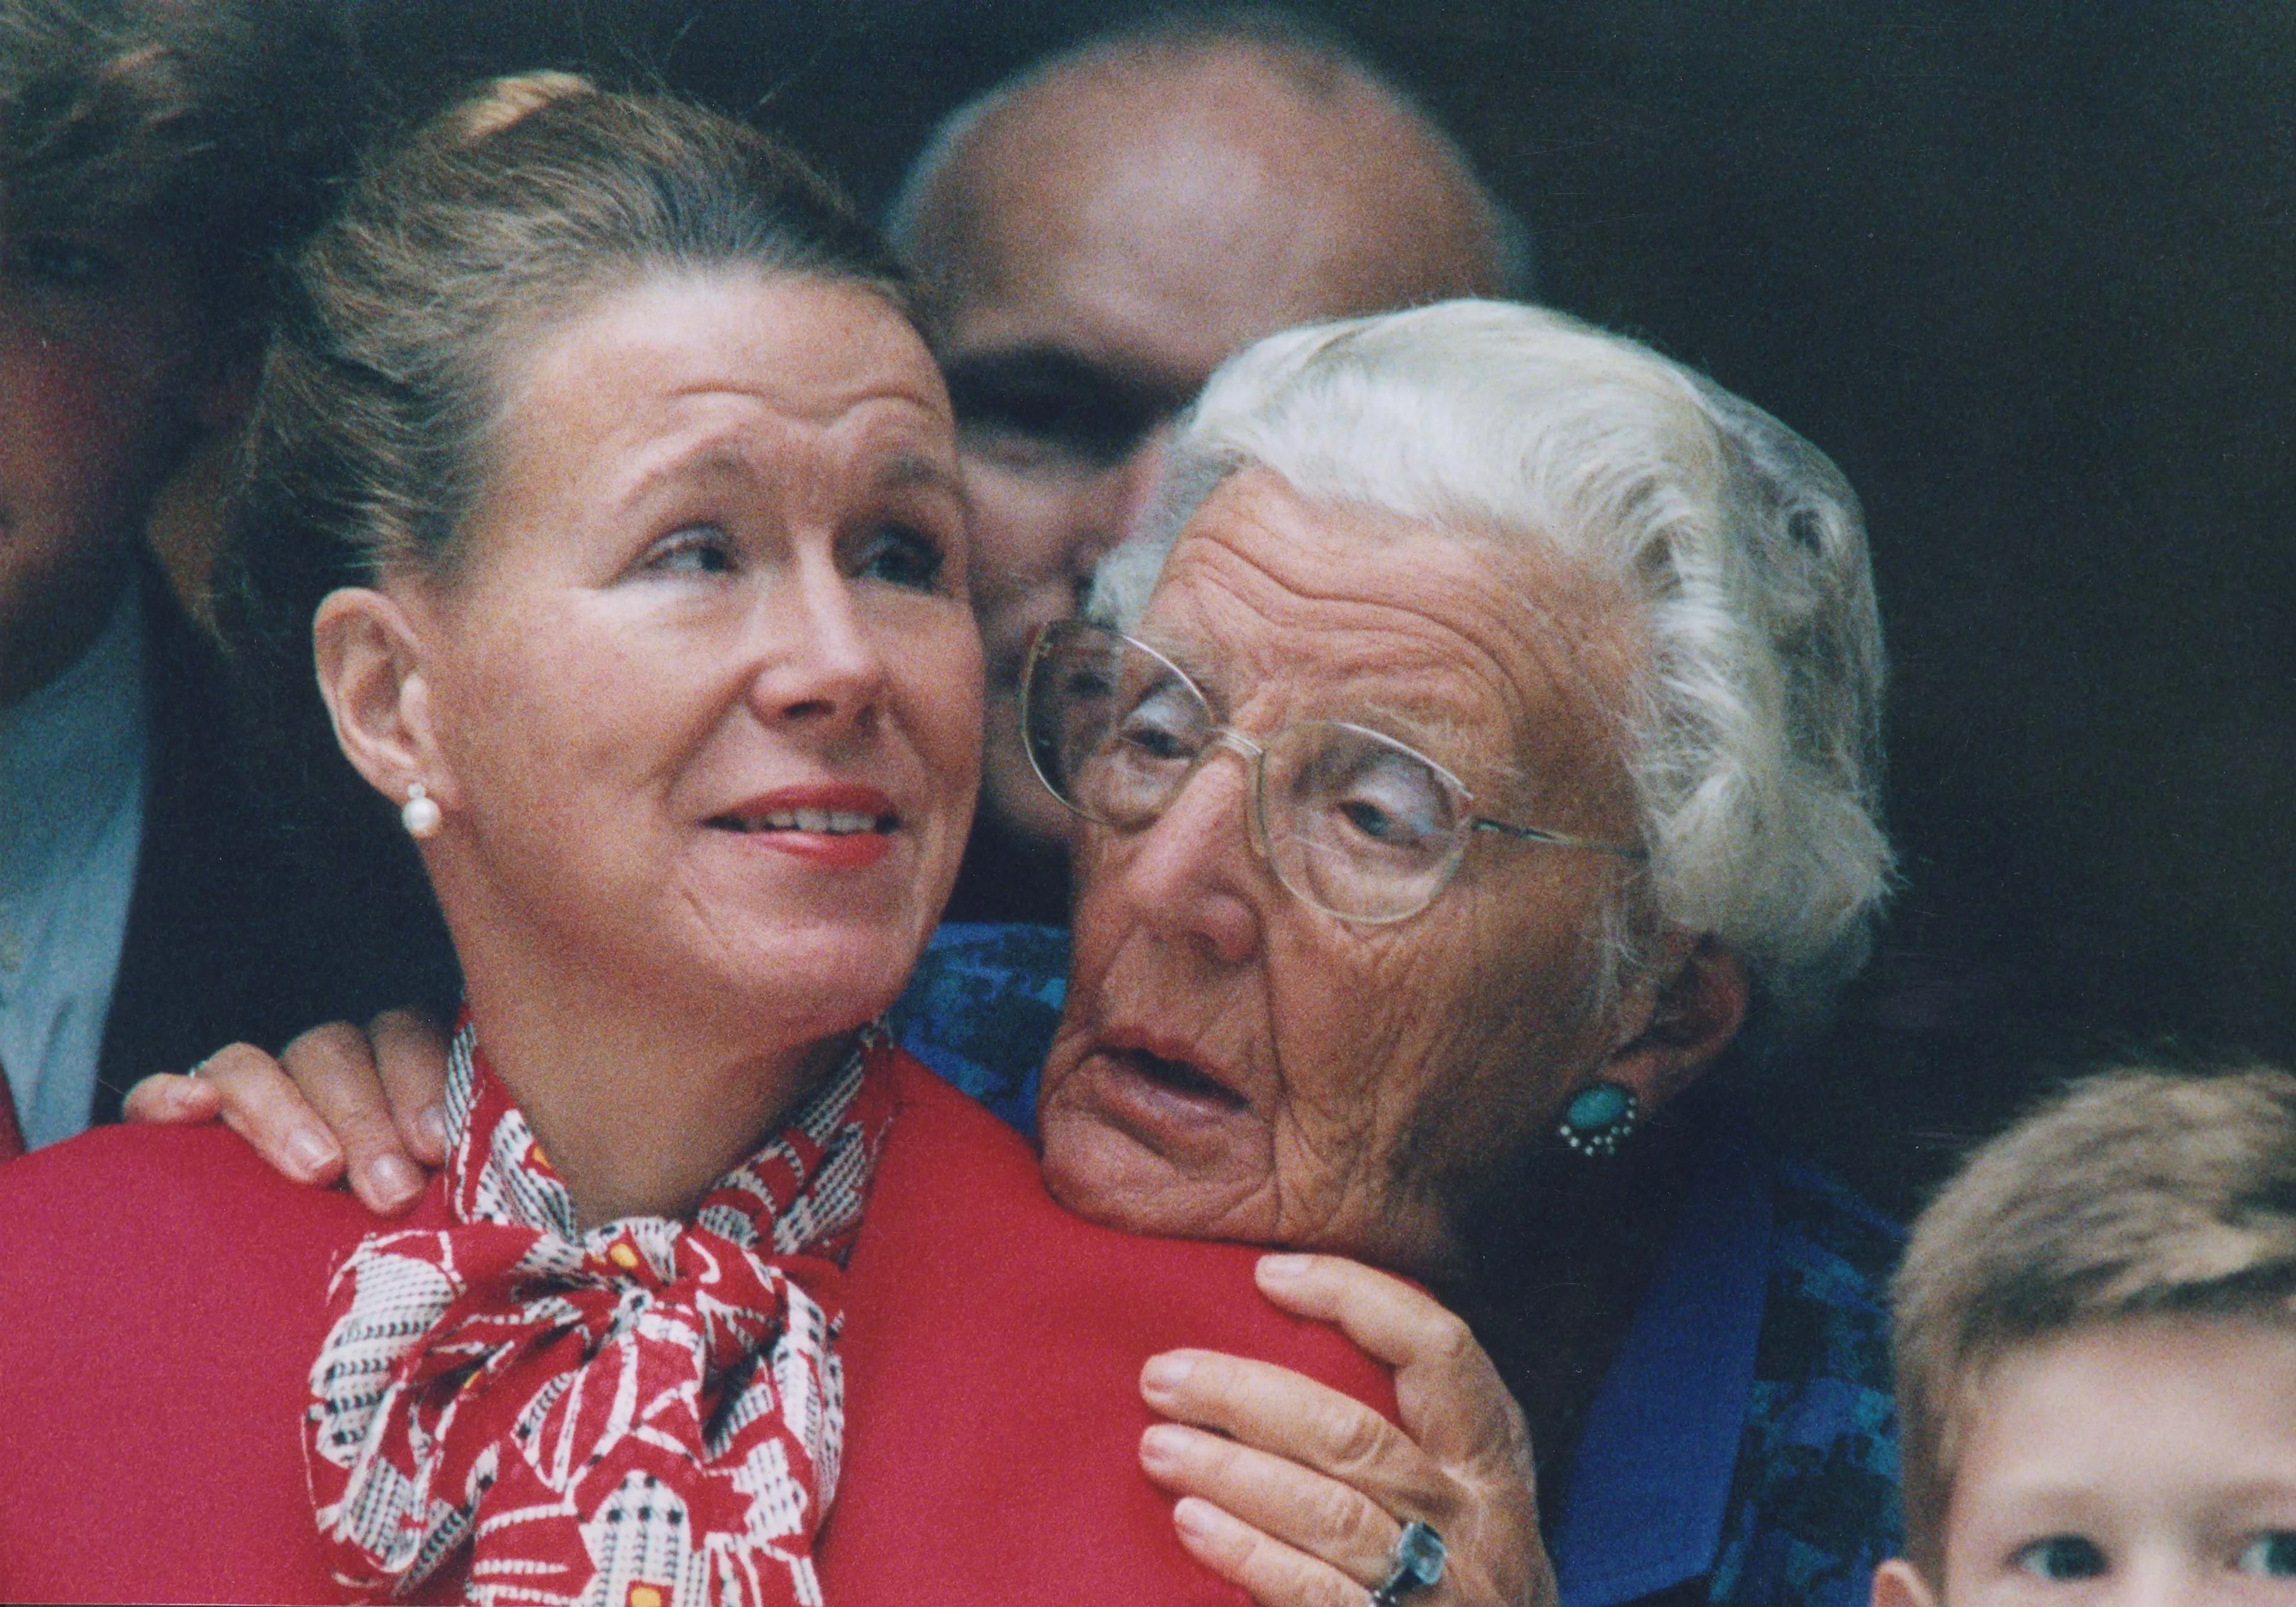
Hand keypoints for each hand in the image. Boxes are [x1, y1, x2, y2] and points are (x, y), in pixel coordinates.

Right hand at [121, 1008, 451, 1213]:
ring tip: (318, 1170)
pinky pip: (158, 1091)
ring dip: (284, 1113)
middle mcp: (323, 1066)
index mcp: (391, 1066)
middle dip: (366, 1121)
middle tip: (392, 1192)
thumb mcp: (438, 1204)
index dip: (421, 1084)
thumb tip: (481, 1185)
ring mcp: (250, 1088)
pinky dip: (169, 1095)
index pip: (405, 1037)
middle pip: (334, 1051)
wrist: (305, 1300)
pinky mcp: (177, 1120)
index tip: (436, 1148)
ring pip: (254, 1064)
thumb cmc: (404, 1237)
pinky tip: (194, 1109)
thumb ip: (457, 1178)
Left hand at [1138, 1253, 1554, 1606]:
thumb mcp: (1462, 1497)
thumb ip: (1404, 1431)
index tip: (1267, 1273)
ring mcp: (1443, 1588)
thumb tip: (1280, 1336)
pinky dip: (1248, 1552)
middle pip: (1354, 1434)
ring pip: (1328, 1512)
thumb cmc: (1459, 1576)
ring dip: (1231, 1473)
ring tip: (1157, 1446)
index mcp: (1493, 1459)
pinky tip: (1192, 1522)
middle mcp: (1476, 1519)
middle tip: (1164, 1376)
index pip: (1438, 1349)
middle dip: (1247, 1396)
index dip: (1355, 1298)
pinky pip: (1314, 1591)